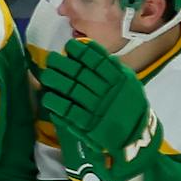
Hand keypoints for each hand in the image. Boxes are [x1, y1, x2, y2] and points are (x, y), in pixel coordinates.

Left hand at [41, 39, 160, 180]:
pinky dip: (57, 103)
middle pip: (82, 75)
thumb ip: (111, 67)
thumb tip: (90, 48)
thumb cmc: (128, 105)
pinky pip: (70, 112)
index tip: (69, 46)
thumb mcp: (127, 82)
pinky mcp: (88, 124)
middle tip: (52, 58)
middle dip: (64, 65)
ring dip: (57, 81)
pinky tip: (47, 96)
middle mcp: (107, 92)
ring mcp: (97, 108)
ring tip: (46, 74)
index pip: (98, 62)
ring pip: (73, 91)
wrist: (135, 135)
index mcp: (119, 80)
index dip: (82, 53)